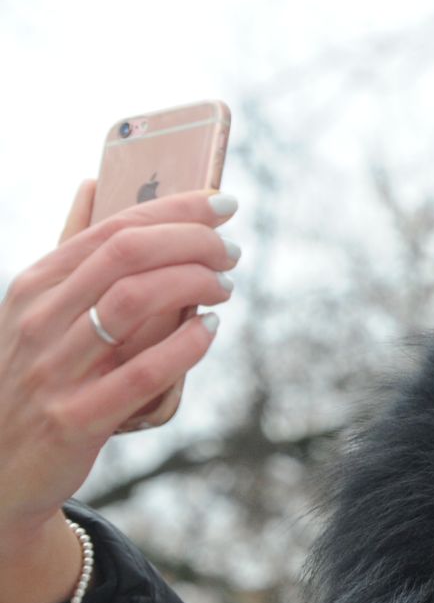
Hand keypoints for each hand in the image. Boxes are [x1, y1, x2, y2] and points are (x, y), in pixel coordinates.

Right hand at [0, 181, 238, 546]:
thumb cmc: (32, 377)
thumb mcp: (36, 310)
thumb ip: (70, 251)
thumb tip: (94, 183)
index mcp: (33, 288)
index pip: (111, 230)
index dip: (174, 210)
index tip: (223, 204)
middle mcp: (39, 322)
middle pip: (127, 256)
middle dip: (193, 242)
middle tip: (232, 249)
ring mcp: (54, 370)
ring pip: (135, 303)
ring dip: (194, 284)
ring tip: (226, 285)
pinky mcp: (76, 419)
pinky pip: (143, 372)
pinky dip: (187, 345)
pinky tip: (212, 329)